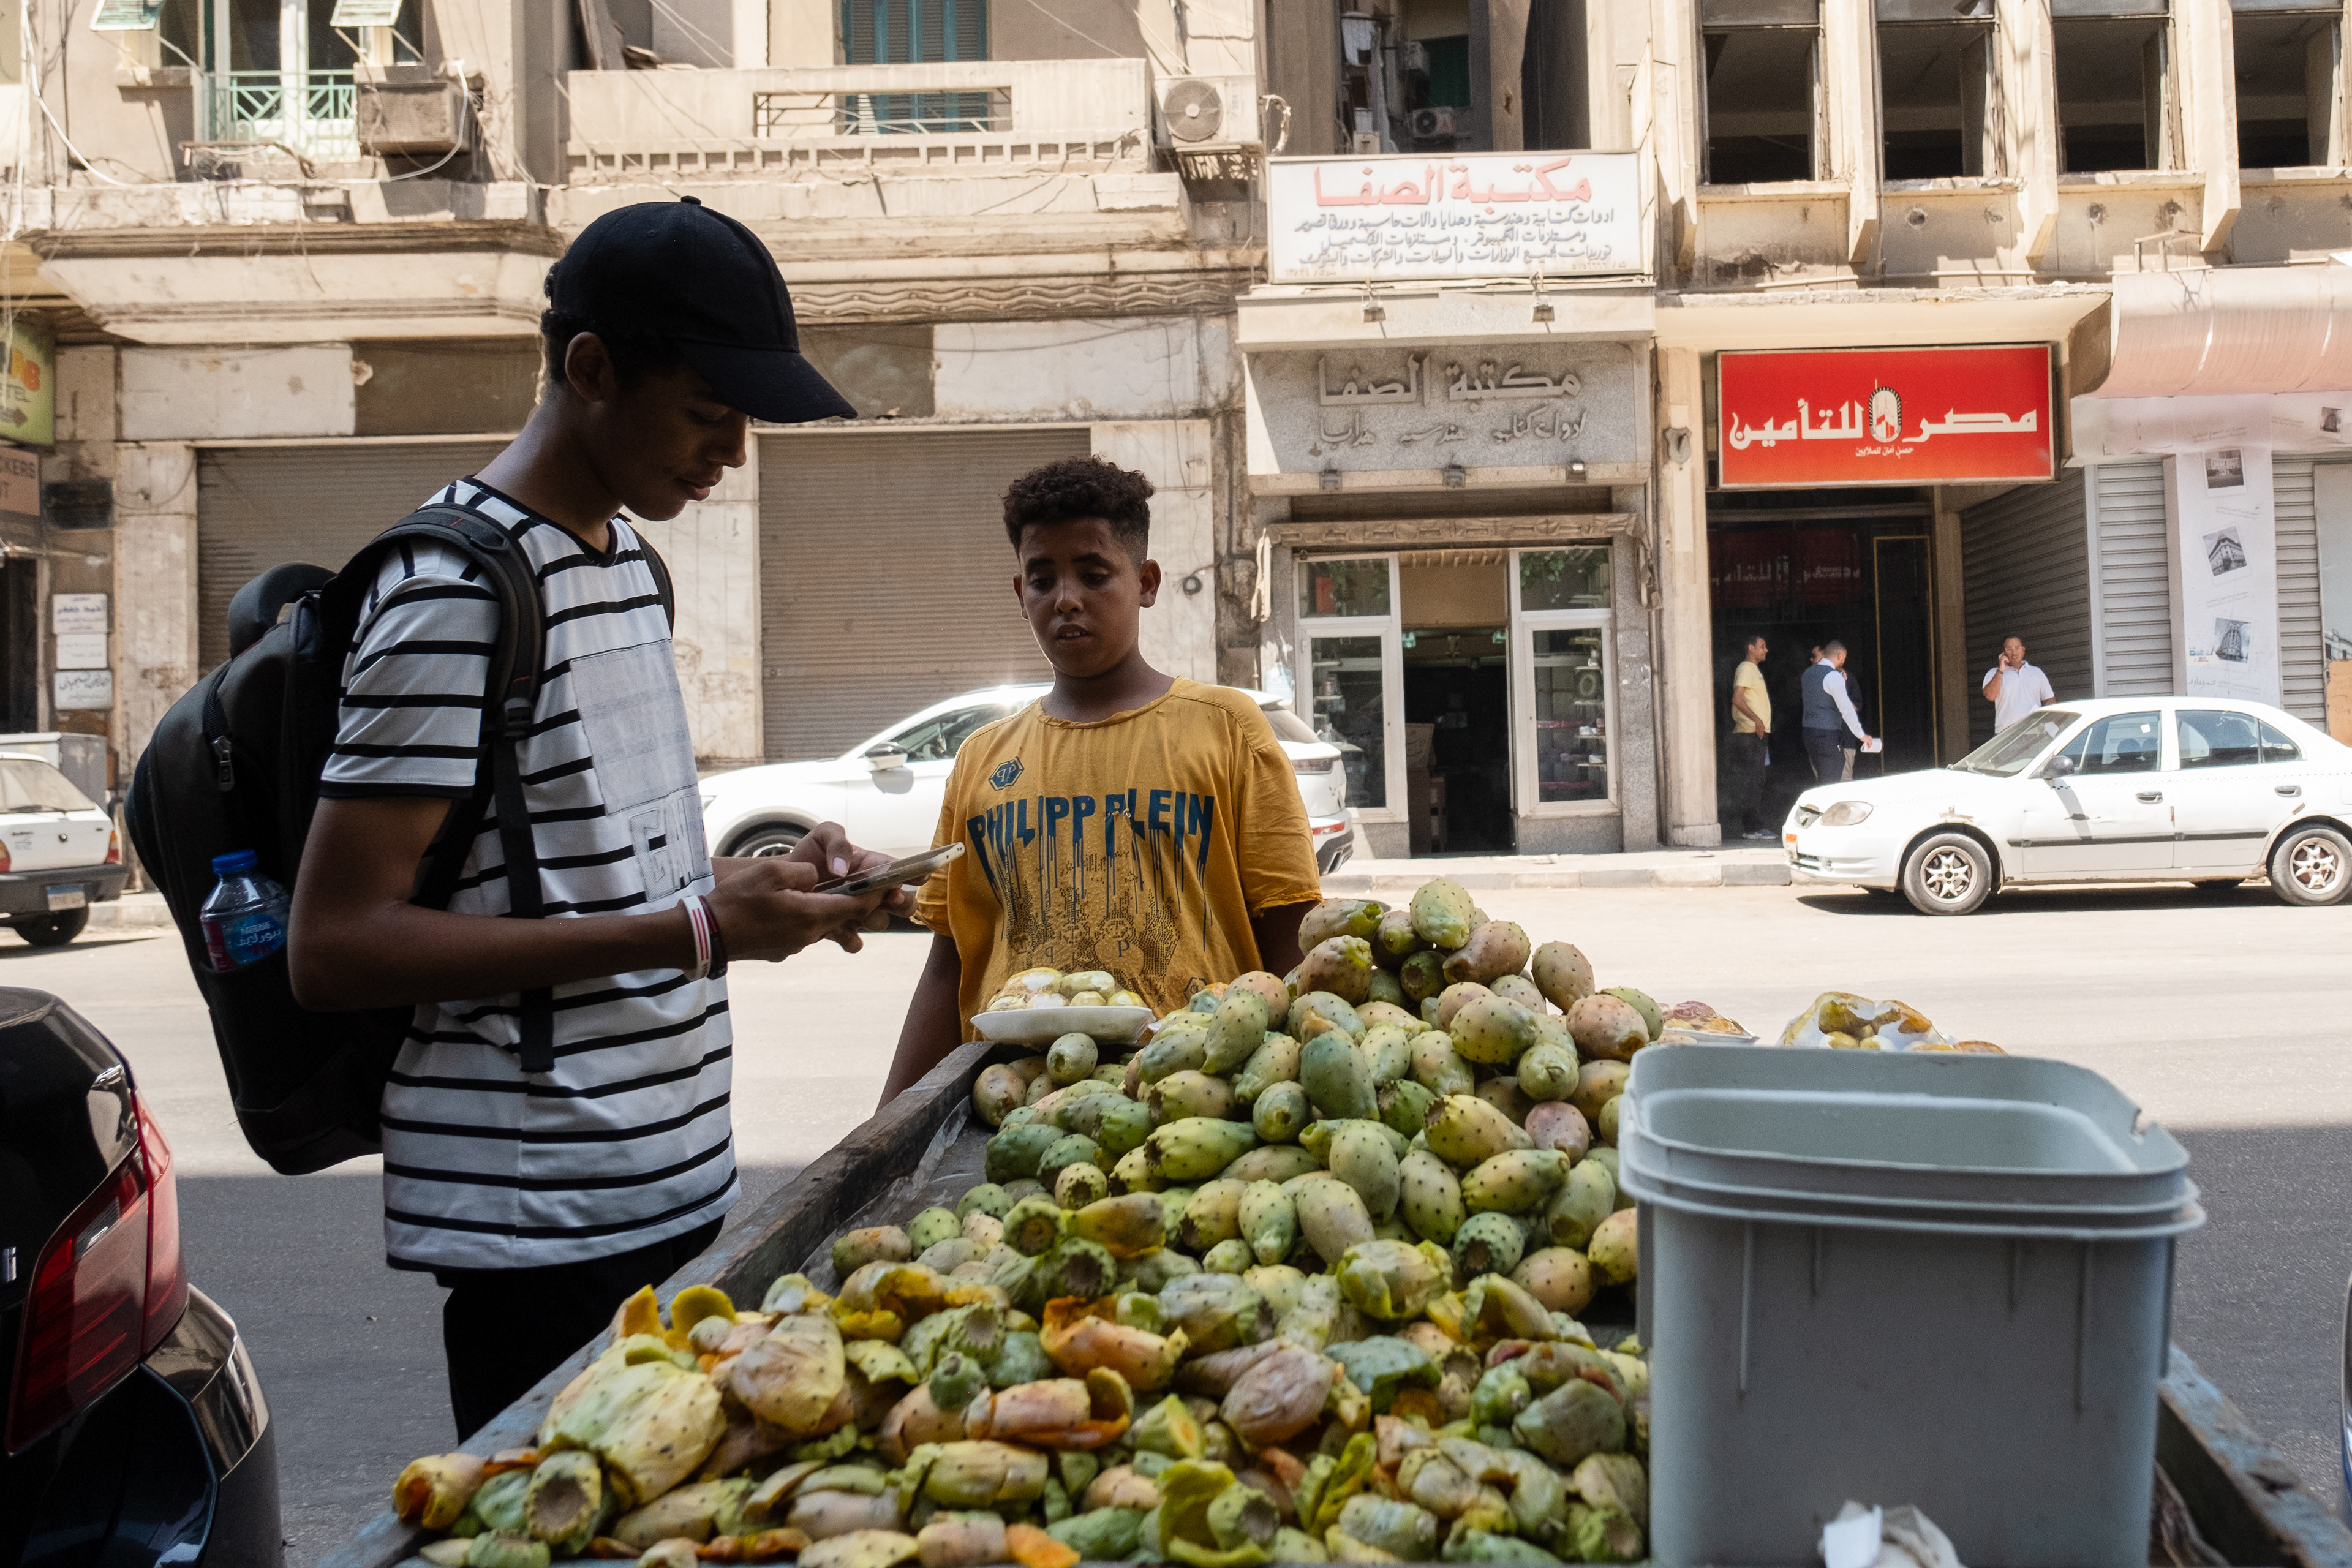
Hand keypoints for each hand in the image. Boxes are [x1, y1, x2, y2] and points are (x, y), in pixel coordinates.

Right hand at [706, 855, 892, 961]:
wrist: (707, 934)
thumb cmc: (737, 901)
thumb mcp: (772, 872)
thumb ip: (803, 872)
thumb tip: (816, 877)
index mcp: (812, 914)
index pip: (857, 905)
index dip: (876, 893)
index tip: (889, 882)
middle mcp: (809, 934)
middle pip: (845, 917)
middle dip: (860, 902)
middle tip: (871, 887)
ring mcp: (796, 945)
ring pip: (825, 924)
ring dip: (832, 910)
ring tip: (833, 893)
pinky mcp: (783, 949)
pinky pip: (805, 931)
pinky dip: (809, 918)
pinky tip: (795, 906)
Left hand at [788, 822, 919, 925]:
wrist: (783, 882)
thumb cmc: (808, 855)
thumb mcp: (823, 835)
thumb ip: (837, 842)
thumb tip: (843, 870)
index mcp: (874, 867)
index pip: (903, 871)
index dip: (916, 874)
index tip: (920, 876)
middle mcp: (872, 892)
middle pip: (905, 903)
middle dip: (903, 902)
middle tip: (891, 896)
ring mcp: (859, 913)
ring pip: (880, 922)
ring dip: (871, 917)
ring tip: (854, 909)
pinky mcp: (842, 931)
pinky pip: (855, 943)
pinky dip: (848, 938)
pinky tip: (834, 928)